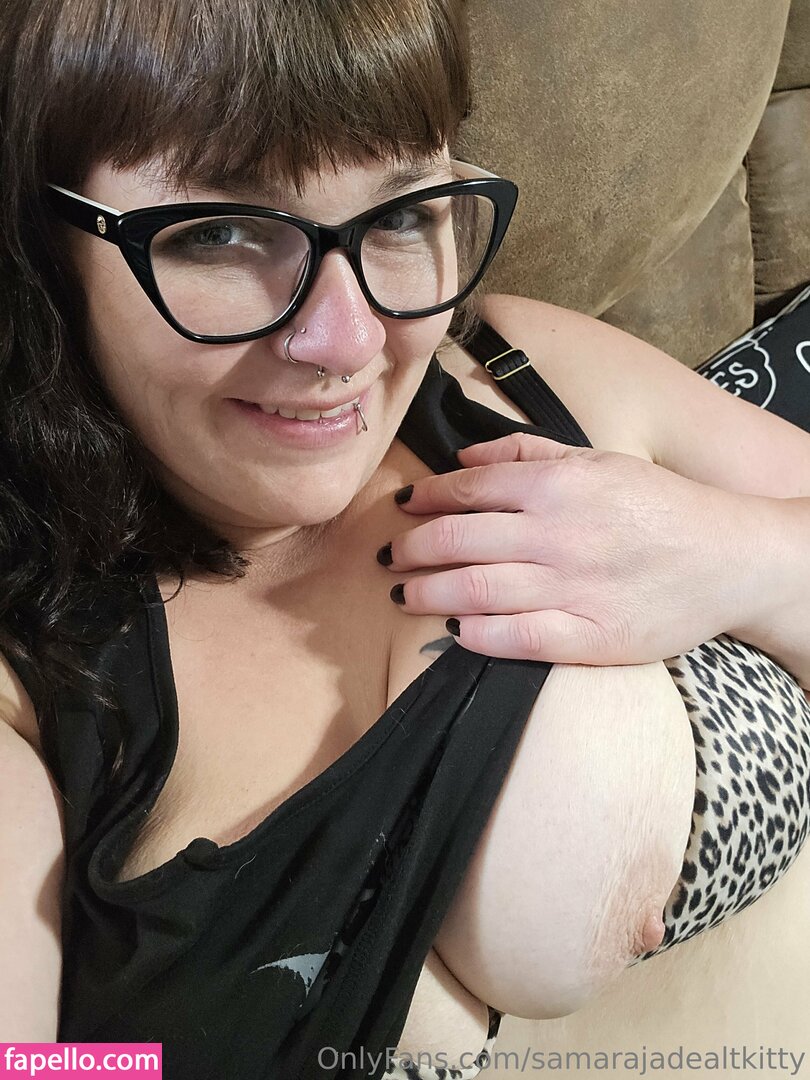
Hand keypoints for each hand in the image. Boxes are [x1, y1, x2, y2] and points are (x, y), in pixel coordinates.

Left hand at [381, 433, 754, 664]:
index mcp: (559, 485)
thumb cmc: (658, 504)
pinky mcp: (591, 637)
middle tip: (390, 558)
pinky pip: (517, 639)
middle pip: (457, 541)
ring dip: (427, 594)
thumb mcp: (597, 460)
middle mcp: (558, 534)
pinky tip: (453, 632)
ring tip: (404, 595)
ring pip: (475, 591)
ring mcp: (573, 588)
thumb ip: (526, 452)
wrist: (728, 558)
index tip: (402, 509)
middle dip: (412, 550)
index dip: (424, 500)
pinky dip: (476, 636)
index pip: (467, 490)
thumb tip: (462, 459)